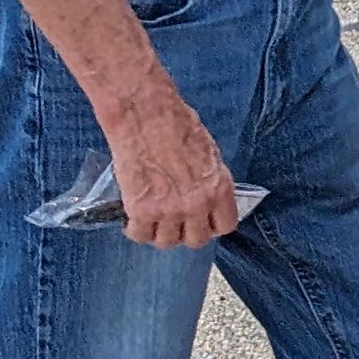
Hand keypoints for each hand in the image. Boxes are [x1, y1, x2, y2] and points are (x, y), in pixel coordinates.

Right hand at [105, 89, 239, 248]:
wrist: (147, 117)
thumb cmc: (178, 126)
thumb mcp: (209, 155)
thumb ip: (209, 182)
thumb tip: (205, 196)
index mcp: (219, 189)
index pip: (225, 226)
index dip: (212, 226)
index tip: (203, 221)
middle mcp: (198, 204)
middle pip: (196, 240)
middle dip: (186, 233)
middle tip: (175, 222)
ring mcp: (169, 210)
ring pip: (167, 242)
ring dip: (160, 233)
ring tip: (153, 221)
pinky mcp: (140, 210)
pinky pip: (140, 235)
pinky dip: (135, 230)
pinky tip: (134, 219)